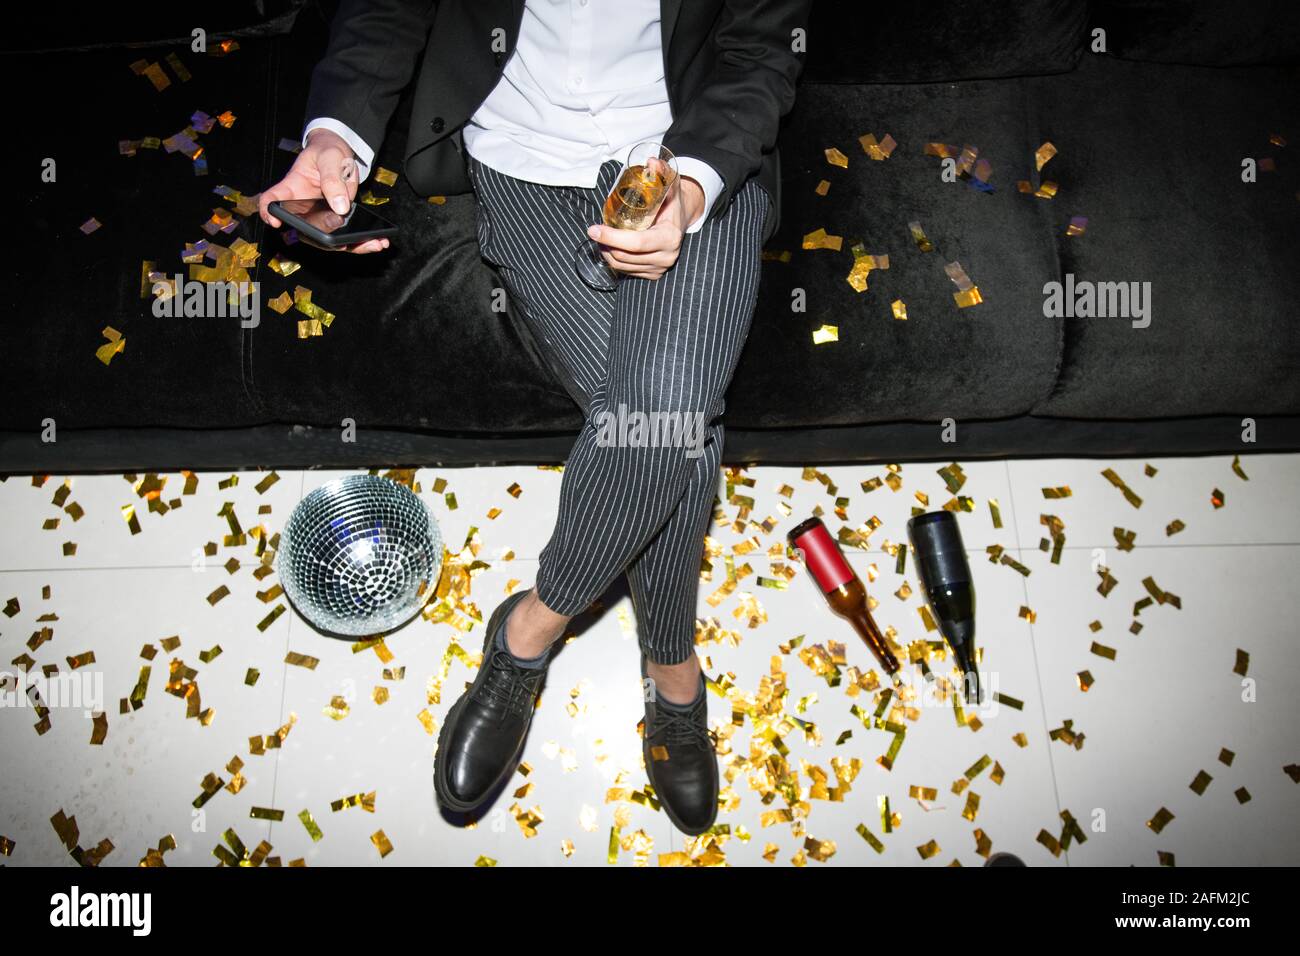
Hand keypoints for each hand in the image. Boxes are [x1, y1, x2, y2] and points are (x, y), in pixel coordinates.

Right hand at [256, 128, 390, 254]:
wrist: (341, 154)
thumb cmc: (327, 152)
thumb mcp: (330, 157)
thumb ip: (332, 179)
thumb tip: (340, 207)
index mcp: (291, 189)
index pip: (271, 201)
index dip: (269, 213)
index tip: (276, 221)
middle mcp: (303, 208)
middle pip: (305, 231)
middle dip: (324, 240)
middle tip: (344, 241)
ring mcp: (321, 218)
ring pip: (329, 240)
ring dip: (351, 246)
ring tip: (374, 244)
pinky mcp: (338, 222)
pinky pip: (347, 238)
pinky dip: (363, 242)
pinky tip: (379, 242)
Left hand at [589, 175, 705, 279]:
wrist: (682, 220)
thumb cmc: (672, 202)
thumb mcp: (669, 185)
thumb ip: (661, 172)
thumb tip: (650, 161)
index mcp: (669, 237)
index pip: (636, 243)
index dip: (612, 237)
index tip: (593, 229)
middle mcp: (666, 256)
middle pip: (625, 256)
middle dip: (605, 245)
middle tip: (593, 231)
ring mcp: (660, 268)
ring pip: (623, 266)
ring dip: (607, 253)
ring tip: (600, 239)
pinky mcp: (653, 274)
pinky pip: (627, 271)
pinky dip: (614, 261)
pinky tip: (609, 248)